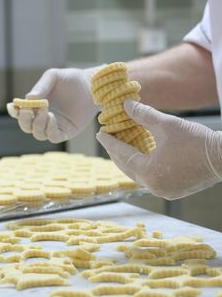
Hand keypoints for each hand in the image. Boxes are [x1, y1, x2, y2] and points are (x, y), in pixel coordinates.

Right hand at [7, 67, 100, 142]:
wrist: (91, 86)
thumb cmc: (72, 79)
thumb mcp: (53, 77)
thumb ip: (41, 87)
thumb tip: (29, 98)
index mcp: (37, 106)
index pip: (20, 113)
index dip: (15, 112)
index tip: (13, 107)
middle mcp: (43, 118)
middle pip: (27, 127)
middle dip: (25, 120)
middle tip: (30, 110)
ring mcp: (55, 126)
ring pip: (39, 134)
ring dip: (38, 124)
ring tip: (46, 111)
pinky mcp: (67, 132)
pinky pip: (54, 137)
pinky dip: (49, 130)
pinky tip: (52, 118)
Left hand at [97, 100, 221, 199]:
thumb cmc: (196, 141)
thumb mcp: (166, 125)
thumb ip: (144, 115)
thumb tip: (126, 105)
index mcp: (150, 173)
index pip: (123, 156)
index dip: (110, 143)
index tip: (100, 133)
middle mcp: (154, 186)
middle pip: (128, 168)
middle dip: (116, 153)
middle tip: (107, 140)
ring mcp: (164, 191)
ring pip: (139, 175)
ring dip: (130, 161)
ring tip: (122, 147)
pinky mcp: (173, 191)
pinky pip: (151, 178)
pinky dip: (144, 167)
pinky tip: (142, 157)